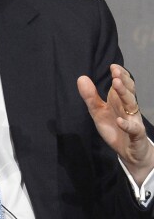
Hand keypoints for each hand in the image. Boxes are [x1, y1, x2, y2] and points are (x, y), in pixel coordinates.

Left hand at [78, 64, 153, 184]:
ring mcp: (133, 121)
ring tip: (117, 85)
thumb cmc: (115, 128)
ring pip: (132, 105)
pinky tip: (120, 120)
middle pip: (127, 92)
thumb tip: (81, 77)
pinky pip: (133, 129)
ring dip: (125, 95)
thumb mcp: (98, 112)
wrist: (130, 152)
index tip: (113, 66)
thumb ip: (90, 97)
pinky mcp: (136, 135)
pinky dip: (127, 124)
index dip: (119, 75)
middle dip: (122, 81)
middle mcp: (128, 109)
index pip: (122, 85)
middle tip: (115, 71)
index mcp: (119, 102)